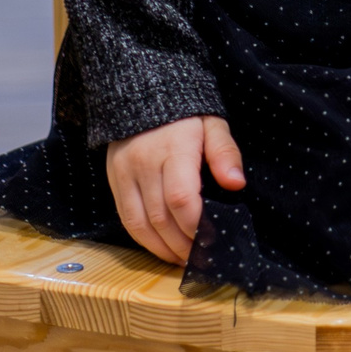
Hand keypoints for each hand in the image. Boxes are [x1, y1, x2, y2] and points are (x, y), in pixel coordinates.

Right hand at [104, 114, 244, 266]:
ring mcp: (124, 173)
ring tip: (183, 260)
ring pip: (139, 223)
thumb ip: (225, 153)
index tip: (212, 241)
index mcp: (173, 149)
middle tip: (202, 260)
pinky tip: (162, 247)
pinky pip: (125, 218)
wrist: (142, 90)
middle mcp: (144, 164)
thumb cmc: (185, 113)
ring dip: (162, 248)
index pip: (181, 198)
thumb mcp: (212, 124)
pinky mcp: (114, 180)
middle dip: (182, 245)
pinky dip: (143, 239)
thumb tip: (237, 183)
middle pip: (160, 217)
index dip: (195, 226)